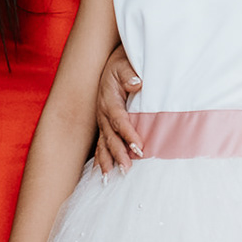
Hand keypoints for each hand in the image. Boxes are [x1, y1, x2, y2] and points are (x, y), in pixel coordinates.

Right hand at [93, 46, 144, 172]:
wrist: (111, 63)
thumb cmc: (122, 64)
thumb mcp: (124, 65)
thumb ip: (129, 74)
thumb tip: (136, 83)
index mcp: (109, 99)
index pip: (120, 120)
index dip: (129, 134)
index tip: (140, 147)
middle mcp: (103, 112)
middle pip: (111, 136)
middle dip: (118, 154)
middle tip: (127, 169)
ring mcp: (101, 120)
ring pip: (104, 143)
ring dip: (107, 160)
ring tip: (110, 178)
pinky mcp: (103, 125)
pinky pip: (101, 144)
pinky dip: (102, 159)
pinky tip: (103, 173)